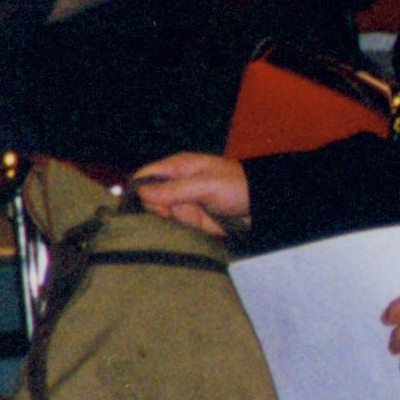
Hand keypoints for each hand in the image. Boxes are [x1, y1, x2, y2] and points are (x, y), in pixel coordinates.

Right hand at [128, 151, 249, 236]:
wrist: (262, 205)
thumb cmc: (237, 186)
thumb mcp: (205, 185)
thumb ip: (174, 189)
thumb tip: (141, 192)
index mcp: (176, 168)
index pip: (143, 176)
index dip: (138, 191)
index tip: (146, 205)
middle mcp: (175, 186)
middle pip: (148, 200)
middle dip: (157, 210)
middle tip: (174, 214)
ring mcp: (182, 204)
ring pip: (159, 217)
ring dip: (168, 222)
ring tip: (188, 220)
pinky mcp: (190, 221)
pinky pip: (174, 228)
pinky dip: (177, 231)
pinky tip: (186, 230)